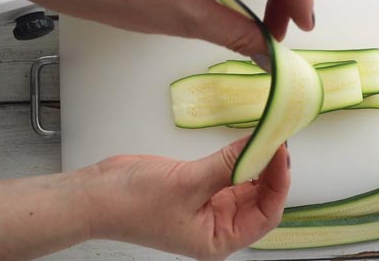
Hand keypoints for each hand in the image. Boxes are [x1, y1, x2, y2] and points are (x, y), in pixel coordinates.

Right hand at [80, 137, 290, 259]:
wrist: (96, 194)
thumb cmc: (134, 203)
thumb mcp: (188, 183)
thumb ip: (227, 165)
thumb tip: (261, 146)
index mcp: (218, 239)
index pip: (266, 214)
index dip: (279, 183)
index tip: (282, 152)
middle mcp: (218, 226)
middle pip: (260, 199)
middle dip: (271, 170)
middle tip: (277, 139)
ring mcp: (209, 207)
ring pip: (247, 185)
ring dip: (257, 163)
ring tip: (267, 138)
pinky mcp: (200, 188)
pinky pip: (229, 173)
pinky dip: (239, 159)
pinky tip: (247, 144)